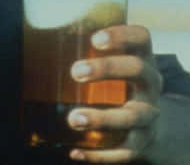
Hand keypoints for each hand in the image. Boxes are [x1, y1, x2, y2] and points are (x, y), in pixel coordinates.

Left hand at [66, 25, 162, 162]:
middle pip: (138, 71)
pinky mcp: (142, 143)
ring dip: (102, 118)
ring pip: (131, 116)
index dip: (122, 35)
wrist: (152, 123)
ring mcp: (149, 115)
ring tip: (73, 119)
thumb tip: (37, 40)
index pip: (141, 37)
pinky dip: (99, 155)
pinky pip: (124, 152)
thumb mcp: (115, 64)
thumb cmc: (119, 84)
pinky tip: (75, 152)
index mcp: (143, 58)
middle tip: (75, 71)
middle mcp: (151, 85)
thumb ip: (88, 53)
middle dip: (107, 69)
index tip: (95, 39)